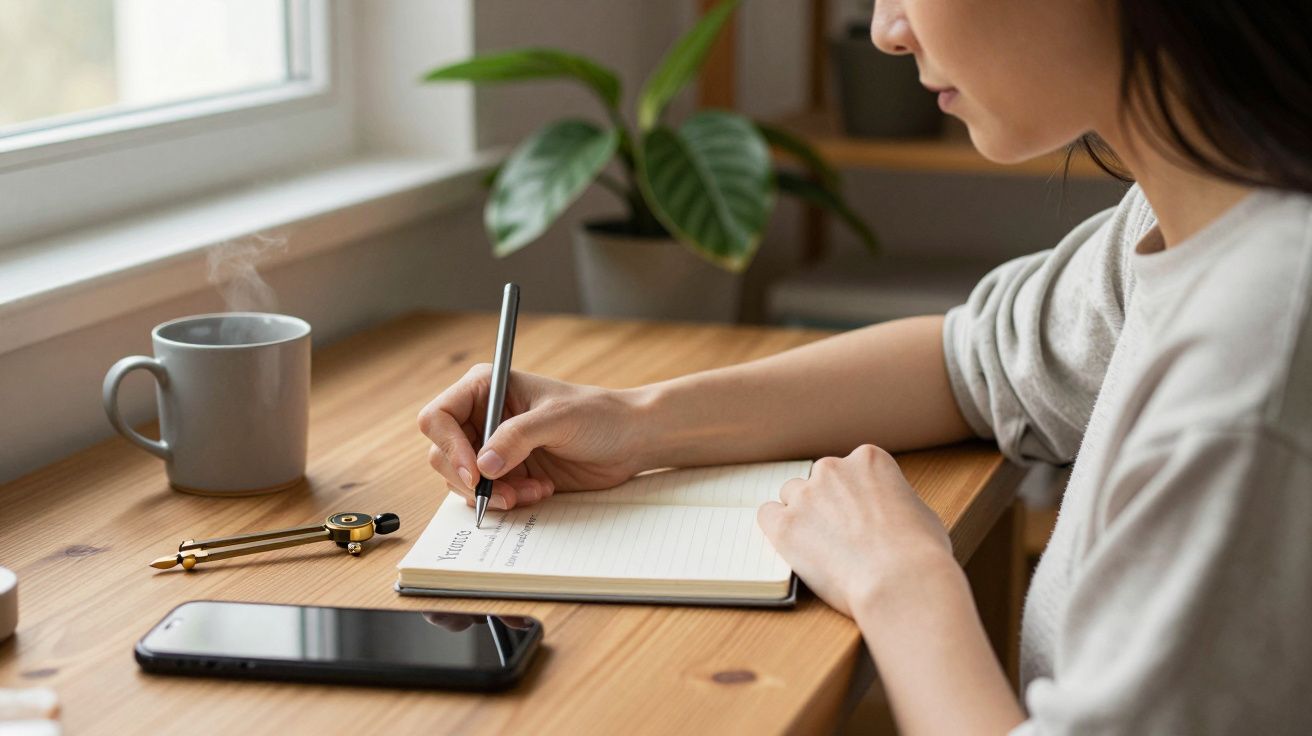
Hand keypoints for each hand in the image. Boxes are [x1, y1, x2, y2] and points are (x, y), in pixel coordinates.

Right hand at [418, 365, 647, 509]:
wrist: (629, 440)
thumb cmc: (598, 415)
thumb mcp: (558, 419)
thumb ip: (518, 437)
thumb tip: (482, 465)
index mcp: (486, 388)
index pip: (439, 417)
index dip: (449, 447)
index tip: (476, 473)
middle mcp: (482, 417)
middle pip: (442, 454)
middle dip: (470, 480)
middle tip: (503, 493)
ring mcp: (492, 447)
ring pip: (461, 481)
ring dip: (492, 494)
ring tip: (532, 490)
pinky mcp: (507, 473)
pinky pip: (486, 495)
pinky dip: (507, 500)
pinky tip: (539, 490)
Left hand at [757, 444, 953, 616]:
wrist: (902, 582)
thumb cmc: (920, 554)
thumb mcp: (919, 512)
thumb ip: (893, 500)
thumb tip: (888, 511)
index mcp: (869, 459)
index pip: (850, 469)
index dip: (854, 495)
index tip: (858, 515)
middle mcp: (833, 469)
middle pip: (819, 480)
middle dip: (826, 503)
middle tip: (839, 534)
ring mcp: (806, 495)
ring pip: (791, 495)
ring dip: (801, 515)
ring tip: (818, 545)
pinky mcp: (785, 525)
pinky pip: (767, 515)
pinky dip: (777, 528)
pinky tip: (791, 545)